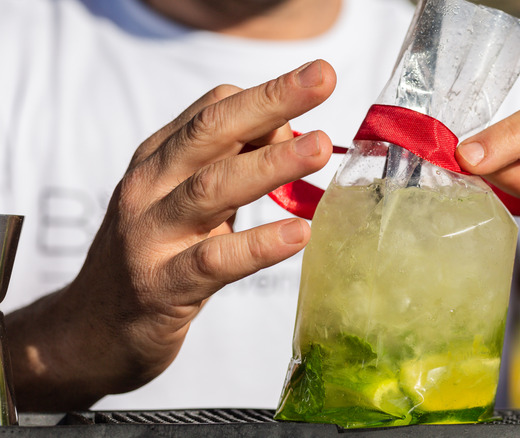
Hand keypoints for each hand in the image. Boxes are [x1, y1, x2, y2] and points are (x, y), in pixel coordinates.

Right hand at [9, 60, 336, 408]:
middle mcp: (149, 186)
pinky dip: (258, 245)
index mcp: (158, 159)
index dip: (265, 97)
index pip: (213, 110)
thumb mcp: (184, 200)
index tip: (315, 84)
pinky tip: (298, 234)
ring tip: (320, 148)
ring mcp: (151, 235)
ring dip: (270, 164)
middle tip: (323, 77)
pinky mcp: (162, 286)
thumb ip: (229, 166)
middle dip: (271, 101)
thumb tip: (291, 135)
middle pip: (212, 132)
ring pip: (212, 188)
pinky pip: (214, 261)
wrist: (92, 329)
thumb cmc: (155, 253)